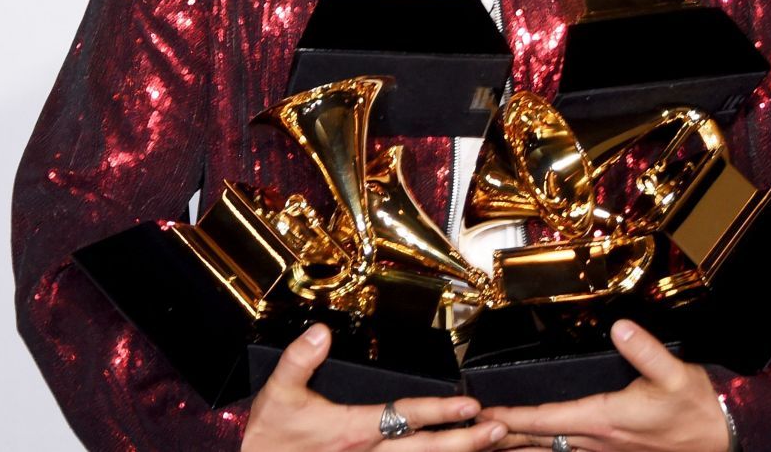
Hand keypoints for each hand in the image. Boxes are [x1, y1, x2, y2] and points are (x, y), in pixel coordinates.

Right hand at [243, 323, 507, 451]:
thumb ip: (299, 360)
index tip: (470, 404)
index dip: (440, 412)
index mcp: (353, 431)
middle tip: (500, 428)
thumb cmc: (269, 439)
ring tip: (493, 445)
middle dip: (466, 440)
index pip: (405, 418)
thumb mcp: (278, 395)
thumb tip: (321, 331)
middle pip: (427, 451)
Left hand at [478, 320, 730, 451]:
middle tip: (471, 430)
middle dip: (506, 435)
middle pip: (541, 439)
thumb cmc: (698, 409)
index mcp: (606, 419)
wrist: (723, 436)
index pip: (548, 419)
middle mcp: (600, 440)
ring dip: (523, 445)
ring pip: (554, 450)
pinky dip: (549, 449)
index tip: (485, 414)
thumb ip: (646, 351)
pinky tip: (542, 448)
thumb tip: (621, 328)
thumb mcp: (676, 375)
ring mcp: (608, 451)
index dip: (513, 417)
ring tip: (493, 440)